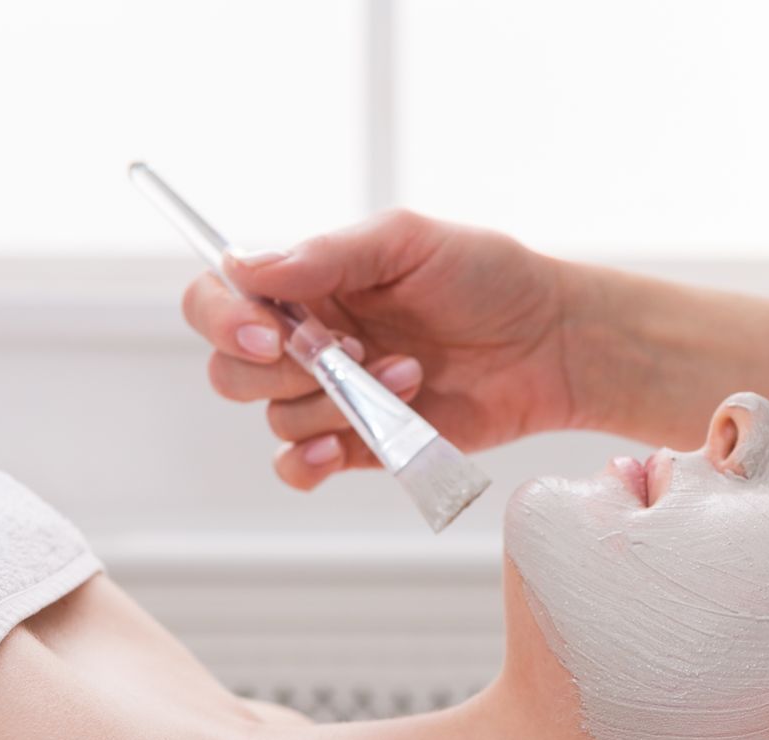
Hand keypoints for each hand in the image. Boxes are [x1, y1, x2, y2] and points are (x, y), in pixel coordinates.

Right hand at [180, 209, 583, 489]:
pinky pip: (300, 468)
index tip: (267, 329)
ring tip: (409, 376)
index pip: (217, 299)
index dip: (222, 317)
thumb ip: (327, 255)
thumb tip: (245, 266)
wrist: (551, 342)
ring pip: (277, 419)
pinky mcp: (363, 445)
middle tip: (351, 352)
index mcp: (307, 286)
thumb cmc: (486, 277)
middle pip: (230, 370)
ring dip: (334, 405)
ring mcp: (333, 397)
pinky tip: (339, 449)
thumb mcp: (407, 241)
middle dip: (280, 369)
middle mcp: (308, 343)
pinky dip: (308, 465)